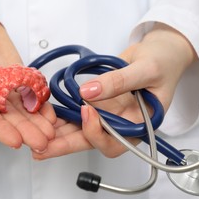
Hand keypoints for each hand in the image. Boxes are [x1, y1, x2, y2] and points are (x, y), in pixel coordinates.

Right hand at [0, 12, 55, 151]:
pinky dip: (41, 104)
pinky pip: (30, 93)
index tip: (16, 141)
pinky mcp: (17, 78)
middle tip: (42, 143)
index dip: (1, 130)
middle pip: (8, 118)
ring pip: (22, 110)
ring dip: (36, 122)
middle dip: (25, 131)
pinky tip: (52, 114)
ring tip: (52, 134)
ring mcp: (4, 88)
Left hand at [33, 23, 196, 158]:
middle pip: (90, 141)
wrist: (159, 51)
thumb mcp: (146, 69)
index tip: (86, 111)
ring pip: (79, 129)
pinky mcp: (96, 104)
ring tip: (34, 132)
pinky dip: (61, 114)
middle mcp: (120, 125)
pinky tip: (44, 113)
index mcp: (139, 126)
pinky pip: (76, 112)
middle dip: (64, 144)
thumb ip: (119, 81)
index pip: (115, 143)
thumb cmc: (163, 62)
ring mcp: (107, 115)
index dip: (97, 133)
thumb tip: (88, 91)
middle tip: (40, 146)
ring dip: (57, 132)